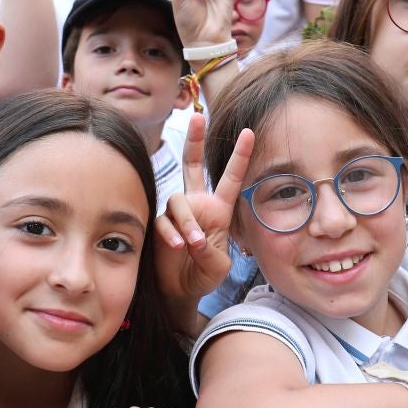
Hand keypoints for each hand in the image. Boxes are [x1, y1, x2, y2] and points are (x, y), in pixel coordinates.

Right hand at [153, 114, 252, 302]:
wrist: (180, 291)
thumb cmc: (203, 275)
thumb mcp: (218, 267)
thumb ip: (210, 251)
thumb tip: (192, 238)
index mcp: (218, 209)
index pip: (230, 178)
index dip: (240, 156)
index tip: (249, 132)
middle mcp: (196, 204)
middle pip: (192, 164)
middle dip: (195, 140)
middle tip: (198, 116)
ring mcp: (176, 212)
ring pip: (177, 200)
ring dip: (186, 222)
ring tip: (191, 244)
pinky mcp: (158, 224)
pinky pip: (163, 221)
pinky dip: (171, 234)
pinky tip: (178, 247)